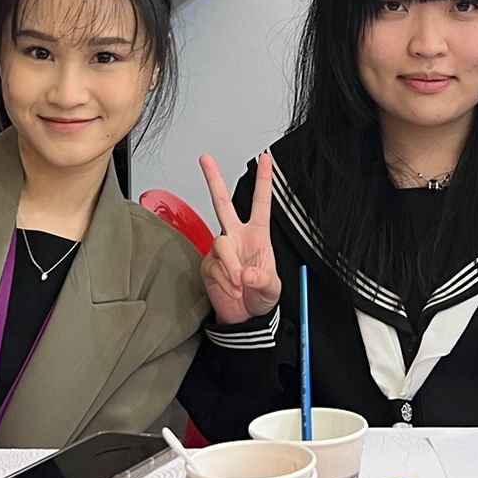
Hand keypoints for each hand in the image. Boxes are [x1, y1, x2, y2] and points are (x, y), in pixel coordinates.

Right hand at [197, 152, 282, 325]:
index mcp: (258, 235)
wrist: (245, 318)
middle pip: (222, 203)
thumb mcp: (272, 288)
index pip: (261, 203)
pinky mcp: (208, 264)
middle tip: (205, 159)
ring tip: (239, 283)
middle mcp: (237, 237)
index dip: (264, 181)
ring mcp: (221, 250)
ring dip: (231, 265)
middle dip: (214, 179)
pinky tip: (231, 288)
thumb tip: (247, 272)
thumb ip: (263, 279)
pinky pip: (213, 265)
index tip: (265, 159)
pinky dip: (224, 279)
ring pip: (221, 242)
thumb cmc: (261, 296)